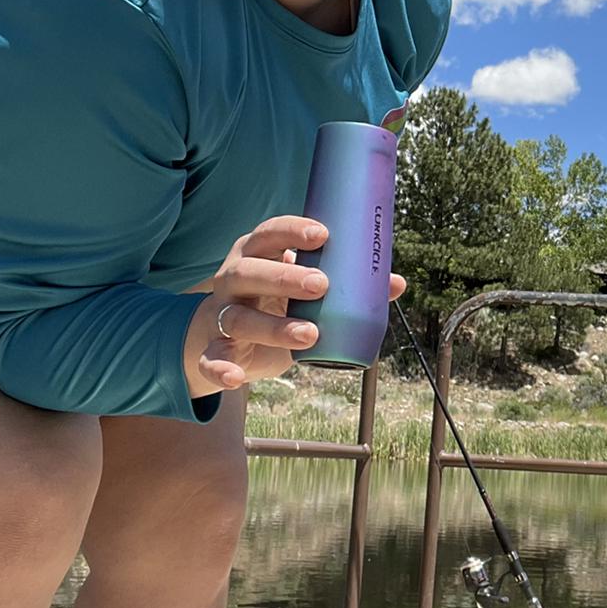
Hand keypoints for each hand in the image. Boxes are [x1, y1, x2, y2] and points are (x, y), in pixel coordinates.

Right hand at [187, 215, 407, 395]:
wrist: (227, 337)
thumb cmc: (275, 303)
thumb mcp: (305, 292)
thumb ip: (347, 287)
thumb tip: (396, 283)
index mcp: (255, 254)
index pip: (268, 234)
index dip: (291, 231)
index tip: (322, 235)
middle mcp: (232, 279)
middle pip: (249, 271)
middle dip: (284, 277)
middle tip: (322, 284)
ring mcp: (222, 314)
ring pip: (238, 317)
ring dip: (272, 326)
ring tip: (310, 333)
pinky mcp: (215, 348)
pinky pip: (210, 358)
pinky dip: (220, 368)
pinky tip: (236, 377)